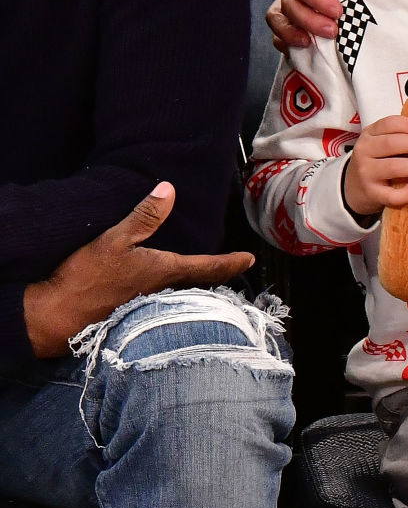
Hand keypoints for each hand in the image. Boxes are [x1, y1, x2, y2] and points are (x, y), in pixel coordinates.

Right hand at [23, 183, 254, 358]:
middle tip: (233, 268)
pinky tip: (170, 291)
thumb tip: (168, 190)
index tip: (250, 258)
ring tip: (209, 278)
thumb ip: (144, 217)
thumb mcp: (114, 240)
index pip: (209, 267)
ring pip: (185, 295)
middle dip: (218, 276)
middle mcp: (164, 293)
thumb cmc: (86, 278)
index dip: (232, 262)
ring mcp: (150, 307)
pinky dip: (177, 295)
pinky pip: (166, 303)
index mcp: (164, 272)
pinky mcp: (134, 314)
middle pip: (201, 284)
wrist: (57, 317)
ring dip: (199, 286)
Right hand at [267, 0, 362, 49]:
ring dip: (291, 33)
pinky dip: (286, 40)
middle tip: (333, 32)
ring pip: (278, 17)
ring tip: (310, 44)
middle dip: (309, 20)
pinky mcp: (295, 11)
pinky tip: (303, 48)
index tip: (337, 12)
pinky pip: (280, 28)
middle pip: (290, 2)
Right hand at [342, 115, 407, 218]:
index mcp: (369, 134)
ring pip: (392, 168)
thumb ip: (401, 138)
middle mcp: (364, 151)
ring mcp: (366, 173)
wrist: (354, 188)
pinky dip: (406, 192)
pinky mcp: (372, 194)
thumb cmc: (377, 162)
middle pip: (390, 144)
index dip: (407, 125)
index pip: (387, 124)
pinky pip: (391, 195)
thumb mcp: (381, 144)